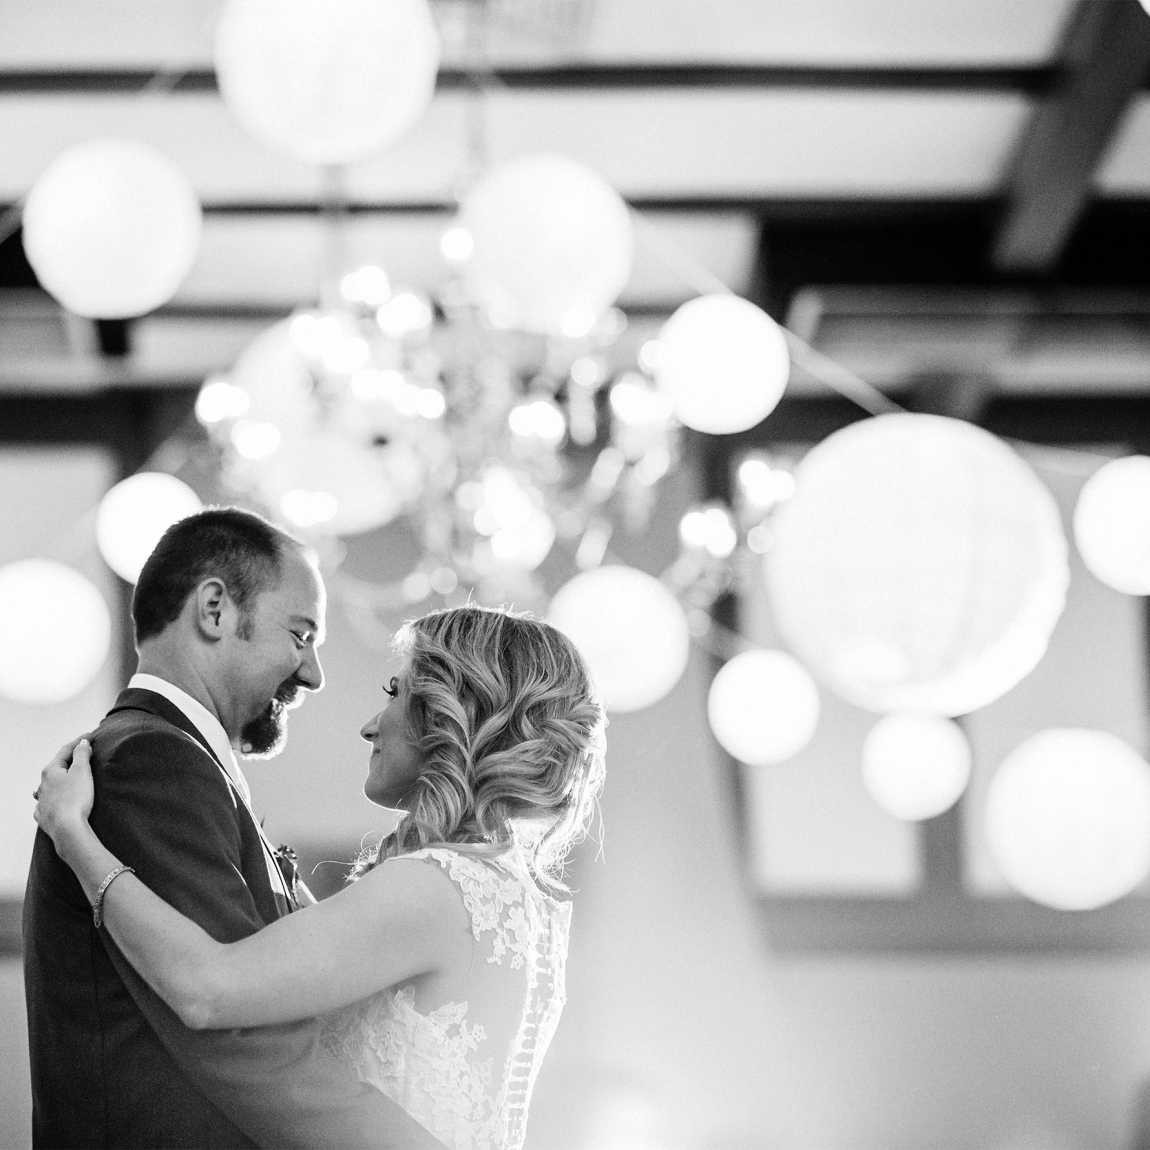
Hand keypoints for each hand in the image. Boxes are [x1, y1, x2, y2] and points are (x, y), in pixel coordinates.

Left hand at [34, 735, 95, 852]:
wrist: (67, 828)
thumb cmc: (75, 799)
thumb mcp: (82, 771)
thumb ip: (82, 755)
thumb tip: (82, 744)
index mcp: (51, 770)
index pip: (66, 750)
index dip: (79, 741)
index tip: (91, 735)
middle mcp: (43, 784)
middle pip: (56, 767)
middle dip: (68, 759)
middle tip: (81, 753)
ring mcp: (42, 800)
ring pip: (48, 785)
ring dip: (57, 779)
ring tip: (63, 777)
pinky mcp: (44, 816)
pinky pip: (45, 803)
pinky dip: (50, 798)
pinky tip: (51, 801)